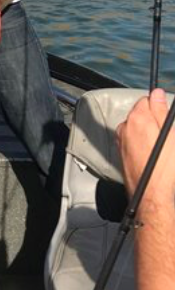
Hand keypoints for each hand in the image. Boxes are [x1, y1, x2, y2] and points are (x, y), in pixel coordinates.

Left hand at [116, 88, 174, 204]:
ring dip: (146, 133)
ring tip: (160, 150)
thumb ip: (161, 111)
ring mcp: (121, 141)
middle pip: (139, 114)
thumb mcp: (170, 135)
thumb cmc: (164, 168)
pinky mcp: (120, 153)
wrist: (152, 195)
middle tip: (166, 137)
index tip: (165, 117)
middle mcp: (124, 127)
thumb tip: (157, 93)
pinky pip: (131, 141)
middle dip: (152, 120)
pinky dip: (140, 144)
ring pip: (135, 128)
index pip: (146, 100)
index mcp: (137, 119)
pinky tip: (151, 157)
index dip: (158, 107)